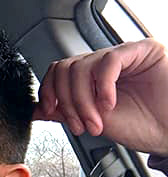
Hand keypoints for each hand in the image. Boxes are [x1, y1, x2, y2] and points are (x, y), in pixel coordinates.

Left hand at [33, 39, 167, 156]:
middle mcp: (104, 64)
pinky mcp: (143, 50)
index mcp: (91, 77)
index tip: (49, 111)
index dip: (48, 90)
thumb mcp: (90, 121)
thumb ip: (63, 112)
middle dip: (67, 102)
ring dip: (83, 101)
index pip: (58, 71)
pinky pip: (109, 61)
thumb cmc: (139, 127)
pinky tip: (109, 104)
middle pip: (66, 69)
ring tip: (96, 122)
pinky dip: (103, 87)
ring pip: (83, 67)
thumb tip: (34, 110)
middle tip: (80, 126)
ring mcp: (122, 55)